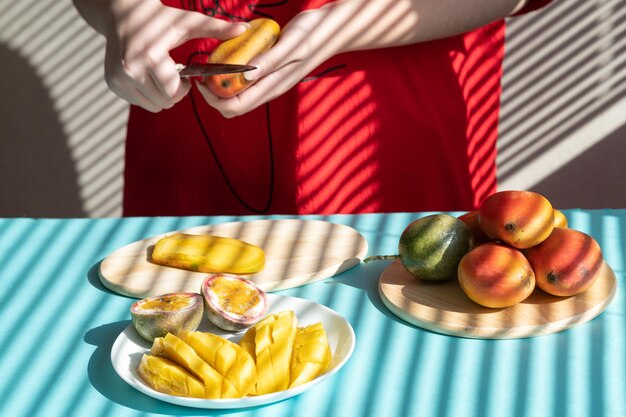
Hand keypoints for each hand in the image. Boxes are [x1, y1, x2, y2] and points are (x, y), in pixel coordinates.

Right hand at [102, 0, 248, 111]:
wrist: (122, 13)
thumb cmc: (161, 18)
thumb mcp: (189, 22)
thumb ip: (217, 29)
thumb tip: (245, 28)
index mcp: (150, 56)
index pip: (174, 93)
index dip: (184, 88)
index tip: (185, 75)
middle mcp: (129, 69)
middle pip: (164, 103)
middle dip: (174, 93)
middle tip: (174, 75)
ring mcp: (118, 78)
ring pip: (151, 106)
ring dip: (161, 95)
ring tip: (161, 74)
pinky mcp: (112, 83)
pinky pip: (138, 102)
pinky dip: (146, 94)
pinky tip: (147, 75)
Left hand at [196, 7, 339, 117]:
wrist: (331, 29)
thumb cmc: (314, 34)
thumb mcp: (292, 45)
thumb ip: (269, 62)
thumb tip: (244, 77)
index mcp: (273, 86)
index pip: (235, 107)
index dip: (213, 99)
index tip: (202, 79)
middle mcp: (269, 89)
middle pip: (232, 105)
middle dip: (213, 94)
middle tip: (203, 71)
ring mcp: (268, 82)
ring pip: (237, 94)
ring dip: (220, 84)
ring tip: (213, 62)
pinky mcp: (269, 72)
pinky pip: (244, 80)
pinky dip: (231, 72)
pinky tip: (228, 55)